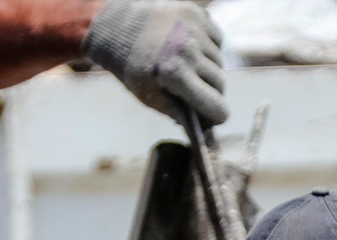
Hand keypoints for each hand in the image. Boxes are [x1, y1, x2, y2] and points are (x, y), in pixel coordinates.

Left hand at [83, 0, 228, 127]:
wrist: (116, 25)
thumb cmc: (131, 65)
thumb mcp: (149, 95)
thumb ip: (178, 113)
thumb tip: (203, 128)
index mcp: (175, 74)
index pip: (218, 107)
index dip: (215, 115)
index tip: (211, 115)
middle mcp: (188, 50)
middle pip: (220, 84)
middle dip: (210, 91)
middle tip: (193, 88)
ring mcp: (194, 29)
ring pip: (219, 62)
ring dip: (208, 67)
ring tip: (187, 64)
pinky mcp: (196, 14)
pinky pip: (216, 39)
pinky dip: (208, 46)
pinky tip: (189, 46)